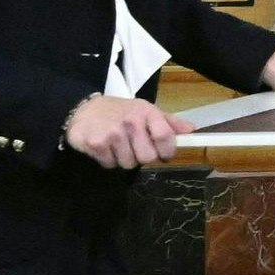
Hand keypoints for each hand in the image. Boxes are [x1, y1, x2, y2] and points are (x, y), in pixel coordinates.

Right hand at [62, 94, 187, 167]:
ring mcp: (112, 133)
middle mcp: (130, 122)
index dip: (168, 151)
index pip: (166, 138)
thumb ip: (169, 122)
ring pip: (128, 164)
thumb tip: (191, 130)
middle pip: (147, 157)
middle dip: (142, 156)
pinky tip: (105, 147)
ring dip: (124, 159)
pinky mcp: (95, 144)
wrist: (83, 109)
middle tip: (135, 147)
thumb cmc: (120, 112)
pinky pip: (110, 164)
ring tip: (118, 145)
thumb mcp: (145, 111)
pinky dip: (108, 160)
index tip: (164, 154)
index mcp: (146, 112)